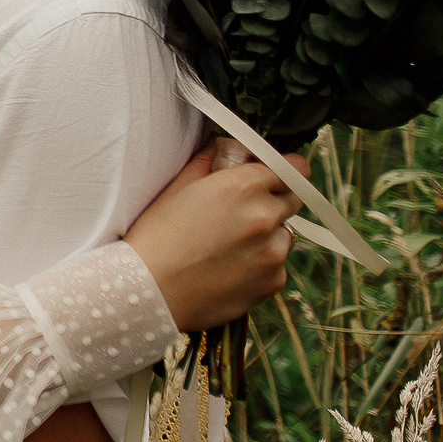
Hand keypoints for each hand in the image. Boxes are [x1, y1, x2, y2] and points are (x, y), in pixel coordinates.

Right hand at [123, 144, 309, 331]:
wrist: (148, 292)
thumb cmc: (156, 237)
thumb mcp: (176, 188)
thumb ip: (209, 162)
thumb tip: (226, 149)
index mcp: (242, 186)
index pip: (293, 168)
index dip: (286, 170)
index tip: (277, 177)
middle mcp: (265, 216)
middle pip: (294, 199)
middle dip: (274, 200)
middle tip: (244, 212)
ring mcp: (273, 252)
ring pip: (284, 235)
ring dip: (267, 236)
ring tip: (229, 247)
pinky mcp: (273, 282)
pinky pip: (277, 266)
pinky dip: (260, 266)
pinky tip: (228, 269)